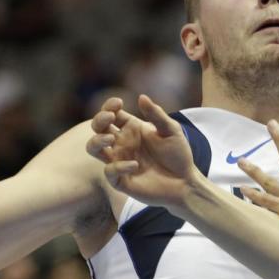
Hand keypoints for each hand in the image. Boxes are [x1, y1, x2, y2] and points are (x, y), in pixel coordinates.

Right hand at [86, 94, 197, 209]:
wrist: (185, 182)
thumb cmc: (178, 155)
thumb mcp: (171, 131)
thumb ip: (156, 115)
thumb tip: (141, 97)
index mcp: (131, 128)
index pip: (112, 113)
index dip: (109, 106)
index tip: (118, 103)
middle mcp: (121, 143)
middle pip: (98, 128)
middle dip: (99, 120)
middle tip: (110, 117)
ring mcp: (119, 160)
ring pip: (93, 148)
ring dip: (97, 141)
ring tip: (111, 138)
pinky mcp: (121, 180)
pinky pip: (110, 171)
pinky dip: (119, 166)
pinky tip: (135, 164)